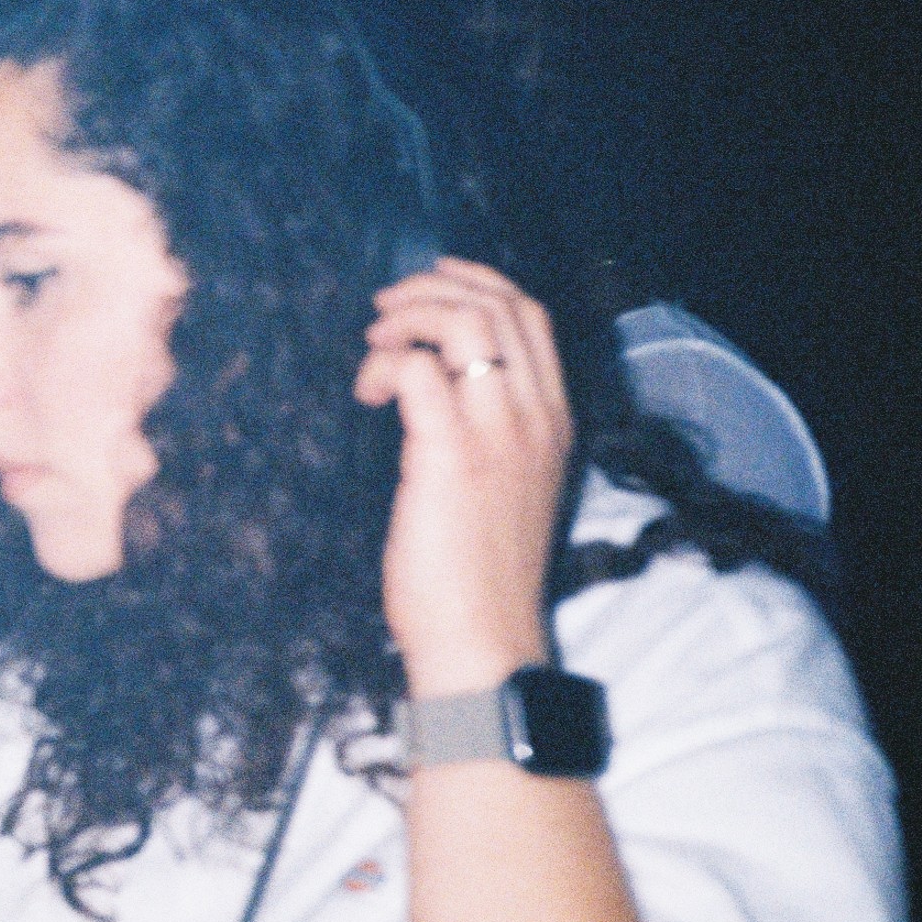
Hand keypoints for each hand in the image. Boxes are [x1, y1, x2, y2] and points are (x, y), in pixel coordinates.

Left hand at [352, 259, 572, 696]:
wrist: (484, 638)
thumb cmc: (482, 572)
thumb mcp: (510, 485)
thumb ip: (493, 429)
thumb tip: (434, 382)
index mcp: (554, 420)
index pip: (531, 316)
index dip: (477, 283)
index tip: (430, 284)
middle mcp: (535, 416)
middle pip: (498, 305)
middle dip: (430, 288)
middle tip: (384, 311)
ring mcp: (498, 432)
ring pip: (464, 322)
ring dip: (407, 317)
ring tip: (375, 344)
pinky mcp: (451, 454)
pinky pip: (416, 371)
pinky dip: (383, 364)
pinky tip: (366, 393)